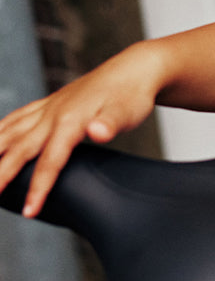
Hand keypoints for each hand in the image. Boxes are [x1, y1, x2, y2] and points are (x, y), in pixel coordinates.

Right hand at [0, 45, 159, 217]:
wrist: (136, 68)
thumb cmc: (133, 93)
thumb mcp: (128, 112)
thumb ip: (110, 125)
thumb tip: (97, 133)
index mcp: (70, 121)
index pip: (49, 162)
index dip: (38, 188)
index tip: (29, 211)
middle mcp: (52, 114)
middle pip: (18, 150)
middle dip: (0, 176)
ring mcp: (48, 108)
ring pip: (9, 132)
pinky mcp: (50, 103)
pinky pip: (16, 118)